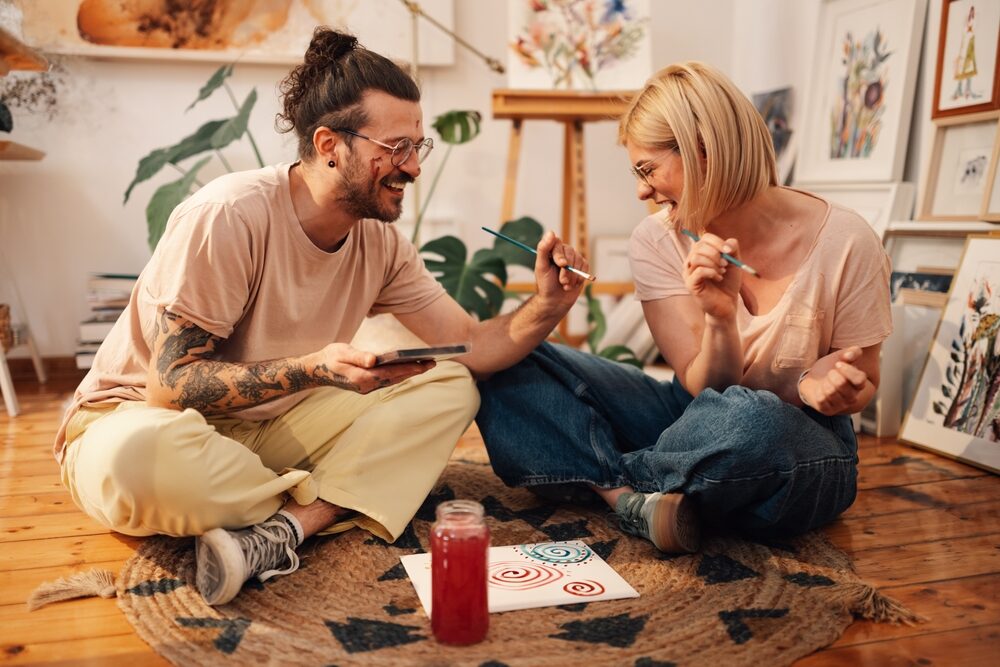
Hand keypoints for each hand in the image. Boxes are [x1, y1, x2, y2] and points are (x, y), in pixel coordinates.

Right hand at [314, 343, 433, 393]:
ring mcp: (366, 387)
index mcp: (362, 378)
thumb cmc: (329, 358)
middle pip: (395, 378)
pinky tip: (407, 369)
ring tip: (424, 365)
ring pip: (392, 381)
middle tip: (432, 363)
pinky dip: (399, 375)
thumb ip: (358, 356)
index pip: (391, 373)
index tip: (424, 364)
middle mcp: (366, 385)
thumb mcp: (342, 352)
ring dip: (408, 374)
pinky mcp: (366, 385)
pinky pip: (387, 381)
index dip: (409, 369)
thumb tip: (374, 360)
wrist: (315, 370)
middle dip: (414, 371)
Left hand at [534, 231, 587, 307]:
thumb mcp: (541, 267)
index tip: (561, 264)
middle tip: (561, 281)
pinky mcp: (582, 267)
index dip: (560, 254)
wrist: (555, 301)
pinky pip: (585, 268)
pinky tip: (572, 285)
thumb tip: (551, 232)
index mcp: (552, 250)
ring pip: (578, 261)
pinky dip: (579, 278)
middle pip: (571, 253)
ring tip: (565, 284)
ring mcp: (574, 259)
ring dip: (573, 276)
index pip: (558, 244)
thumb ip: (544, 249)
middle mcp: (563, 252)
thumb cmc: (546, 284)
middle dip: (566, 270)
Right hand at [682, 232, 740, 320]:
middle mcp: (691, 261)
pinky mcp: (690, 284)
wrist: (728, 304)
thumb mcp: (734, 263)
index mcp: (701, 254)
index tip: (729, 251)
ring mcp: (688, 273)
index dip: (717, 242)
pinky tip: (718, 278)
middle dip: (716, 253)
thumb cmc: (728, 283)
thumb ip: (732, 250)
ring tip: (721, 272)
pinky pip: (698, 271)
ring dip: (713, 263)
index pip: (704, 238)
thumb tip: (728, 243)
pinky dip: (711, 272)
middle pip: (699, 246)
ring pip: (696, 258)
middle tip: (725, 264)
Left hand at [798, 346, 868, 415]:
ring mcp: (840, 405)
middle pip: (842, 384)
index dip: (848, 370)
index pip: (860, 379)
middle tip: (830, 373)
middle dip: (832, 374)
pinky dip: (818, 392)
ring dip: (824, 382)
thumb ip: (851, 352)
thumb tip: (851, 355)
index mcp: (858, 384)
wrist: (814, 381)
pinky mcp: (827, 410)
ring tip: (825, 381)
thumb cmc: (830, 369)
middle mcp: (852, 397)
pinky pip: (821, 399)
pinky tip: (820, 390)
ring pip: (831, 392)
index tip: (837, 364)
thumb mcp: (840, 357)